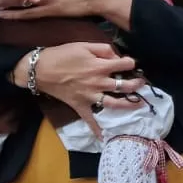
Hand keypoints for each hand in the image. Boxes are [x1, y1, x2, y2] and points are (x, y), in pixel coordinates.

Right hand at [20, 42, 141, 138]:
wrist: (39, 69)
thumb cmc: (62, 55)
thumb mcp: (84, 45)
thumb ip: (104, 49)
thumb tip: (117, 56)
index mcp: (100, 67)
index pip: (124, 65)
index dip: (130, 63)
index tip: (131, 63)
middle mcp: (98, 83)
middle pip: (124, 86)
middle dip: (137, 84)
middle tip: (142, 84)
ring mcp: (90, 96)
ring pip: (114, 104)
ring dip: (128, 104)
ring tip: (138, 103)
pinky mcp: (80, 105)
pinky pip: (90, 120)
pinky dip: (97, 130)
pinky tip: (105, 137)